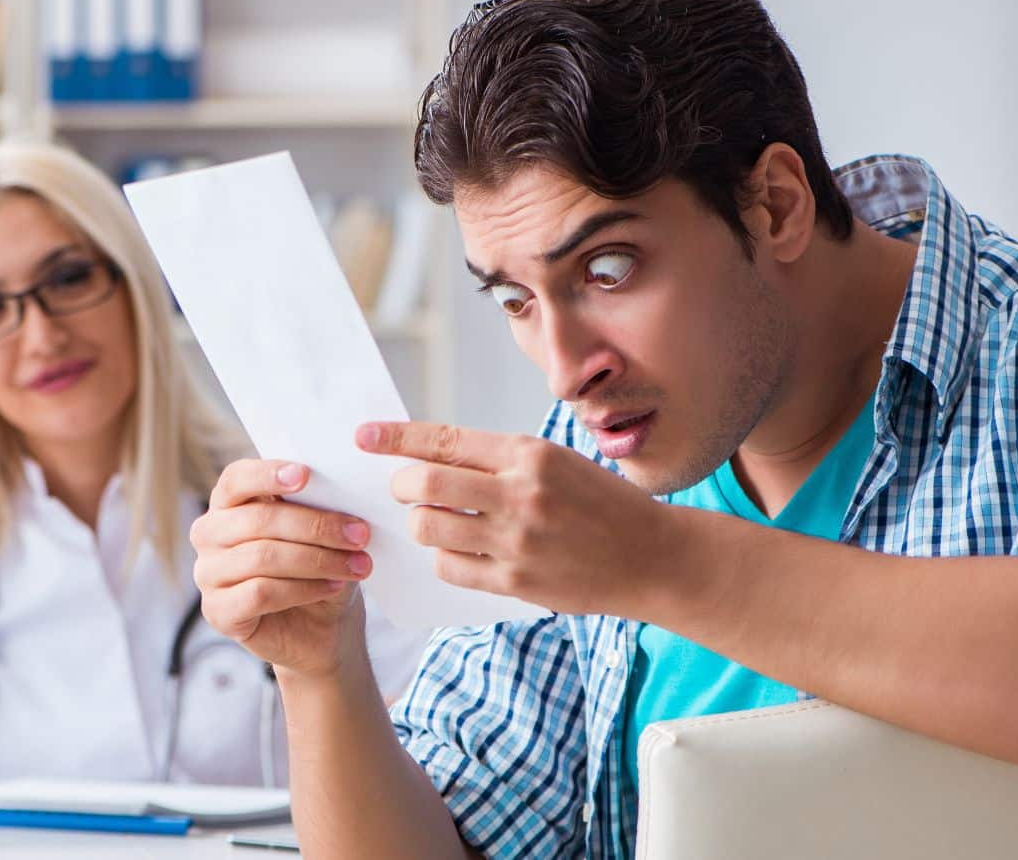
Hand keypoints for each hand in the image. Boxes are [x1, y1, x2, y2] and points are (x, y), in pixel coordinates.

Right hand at [190, 459, 374, 678]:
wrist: (323, 628)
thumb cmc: (319, 569)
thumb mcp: (323, 533)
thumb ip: (317, 507)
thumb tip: (336, 488)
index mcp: (230, 503)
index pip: (237, 478)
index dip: (268, 474)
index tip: (306, 475)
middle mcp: (210, 534)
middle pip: (258, 520)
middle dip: (316, 526)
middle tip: (359, 534)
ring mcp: (208, 574)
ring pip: (263, 557)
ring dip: (318, 560)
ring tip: (356, 566)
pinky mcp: (217, 611)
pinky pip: (261, 593)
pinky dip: (304, 589)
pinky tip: (332, 587)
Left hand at [357, 420, 675, 617]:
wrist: (653, 557)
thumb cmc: (601, 504)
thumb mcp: (556, 463)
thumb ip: (499, 460)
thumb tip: (431, 458)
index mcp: (530, 454)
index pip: (444, 440)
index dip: (396, 437)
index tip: (364, 436)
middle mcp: (521, 493)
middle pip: (425, 484)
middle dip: (401, 484)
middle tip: (402, 488)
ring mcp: (517, 541)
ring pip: (429, 527)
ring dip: (420, 523)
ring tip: (434, 521)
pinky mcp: (516, 582)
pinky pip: (450, 567)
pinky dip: (442, 557)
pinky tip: (457, 550)